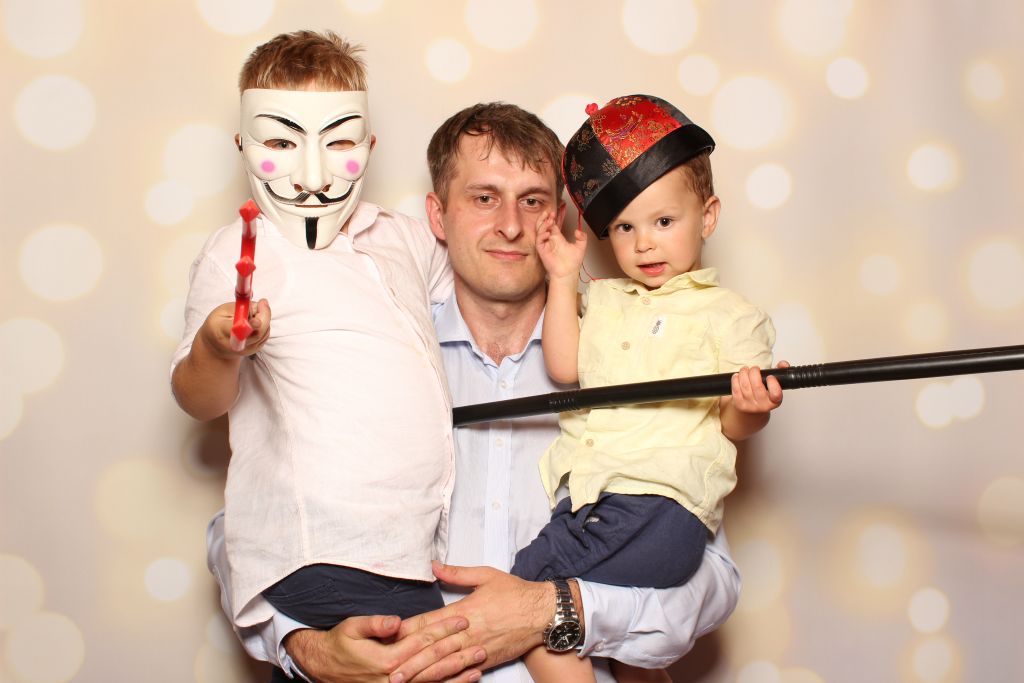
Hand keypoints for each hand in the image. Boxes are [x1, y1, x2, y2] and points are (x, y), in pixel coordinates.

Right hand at [199, 298, 270, 358]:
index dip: (249, 326)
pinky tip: (256, 320)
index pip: (238, 330)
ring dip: (264, 318)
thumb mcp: (222, 311)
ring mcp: (247, 349)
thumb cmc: (218, 325)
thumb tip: (260, 305)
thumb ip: (241, 307)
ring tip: (254, 312)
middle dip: (264, 315)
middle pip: (257, 332)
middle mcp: (236, 344)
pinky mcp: (255, 349)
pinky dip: (265, 325)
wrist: (216, 347)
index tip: (257, 321)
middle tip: (262, 302)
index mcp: (223, 331)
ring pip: (264, 331)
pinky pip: (266, 334)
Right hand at [285, 614, 482, 682]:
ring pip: (433, 682)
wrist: (325, 667)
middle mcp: (394, 678)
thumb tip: (396, 620)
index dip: (443, 630)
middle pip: (432, 663)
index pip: (421, 641)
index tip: (461, 620)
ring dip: (457, 674)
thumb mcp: (352, 627)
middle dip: (457, 652)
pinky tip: (464, 681)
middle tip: (479, 642)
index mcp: (386, 659)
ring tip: (478, 665)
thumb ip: (374, 624)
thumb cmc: (340, 644)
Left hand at [396, 563, 552, 677]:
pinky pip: (463, 672)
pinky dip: (448, 679)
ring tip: (404, 681)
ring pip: (444, 664)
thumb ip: (457, 573)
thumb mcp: (485, 575)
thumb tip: (434, 565)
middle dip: (408, 660)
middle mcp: (468, 632)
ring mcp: (478, 649)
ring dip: (423, 673)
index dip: (408, 630)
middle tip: (388, 670)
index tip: (388, 636)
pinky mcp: (487, 660)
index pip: (429, 621)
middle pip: (432, 647)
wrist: (544, 613)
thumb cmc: (515, 593)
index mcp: (464, 610)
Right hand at [535, 213, 586, 280]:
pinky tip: (547, 233)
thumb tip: (578, 231)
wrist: (568, 273)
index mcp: (557, 238)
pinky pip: (539, 241)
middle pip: (543, 226)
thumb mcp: (581, 247)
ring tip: (548, 221)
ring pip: (539, 231)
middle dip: (544, 218)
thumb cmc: (572, 263)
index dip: (551, 218)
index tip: (553, 213)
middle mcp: (550, 240)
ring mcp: (545, 245)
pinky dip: (541, 235)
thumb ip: (582, 238)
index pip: (551, 225)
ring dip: (542, 225)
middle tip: (548, 213)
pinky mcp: (542, 251)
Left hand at [729, 360, 788, 413]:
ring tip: (745, 370)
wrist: (751, 409)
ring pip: (745, 386)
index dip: (773, 383)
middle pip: (757, 386)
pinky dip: (735, 379)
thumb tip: (783, 363)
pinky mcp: (739, 405)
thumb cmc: (764, 394)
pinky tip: (737, 376)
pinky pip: (736, 389)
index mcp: (774, 401)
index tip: (769, 376)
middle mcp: (763, 405)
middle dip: (754, 372)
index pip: (776, 394)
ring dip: (743, 373)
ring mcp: (750, 406)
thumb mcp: (774, 384)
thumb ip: (780, 372)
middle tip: (754, 368)